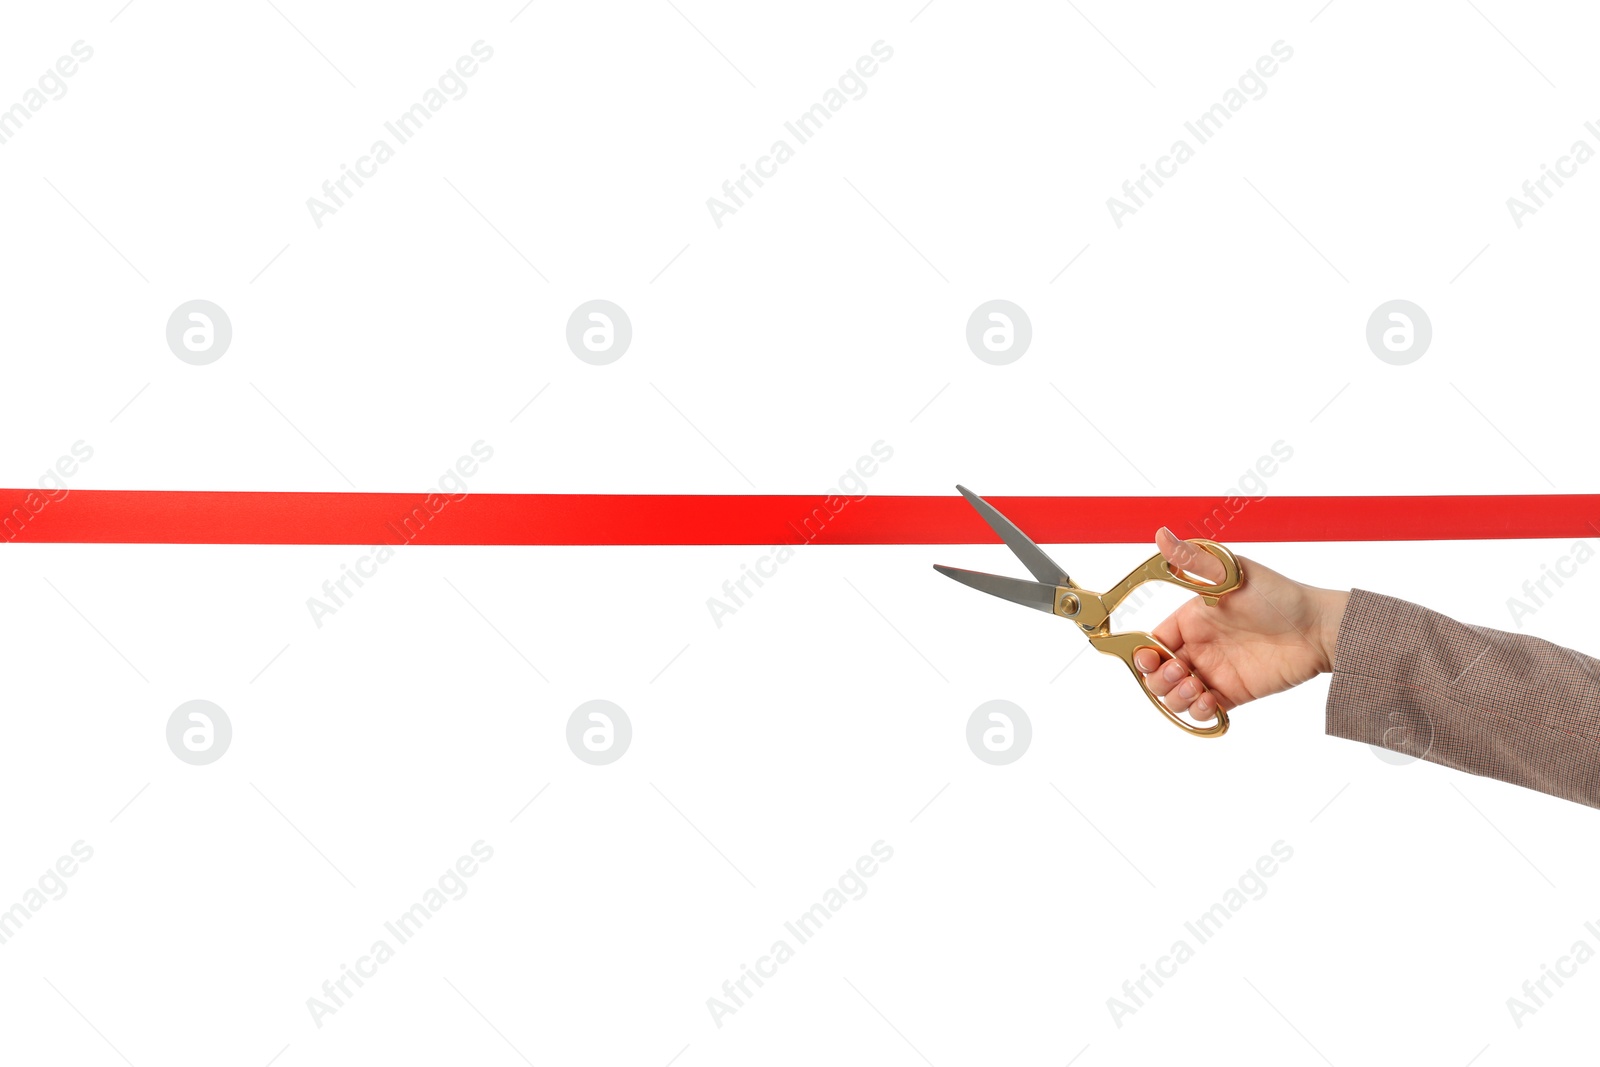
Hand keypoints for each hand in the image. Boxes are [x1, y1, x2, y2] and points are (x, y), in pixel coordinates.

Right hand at [1131, 528, 1349, 720]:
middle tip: (1181, 672)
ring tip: (1196, 689)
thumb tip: (1161, 535)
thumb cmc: (1277, 596)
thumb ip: (1192, 561)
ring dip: (1175, 698)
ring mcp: (1214, 672)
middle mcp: (1199, 647)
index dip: (1144, 654)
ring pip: (1174, 696)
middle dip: (1158, 680)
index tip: (1153, 658)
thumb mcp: (1231, 575)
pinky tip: (1209, 701)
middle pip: (1156, 674)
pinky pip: (1202, 712)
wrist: (1318, 629)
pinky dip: (1197, 713)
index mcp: (1191, 620)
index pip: (1152, 641)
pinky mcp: (1231, 694)